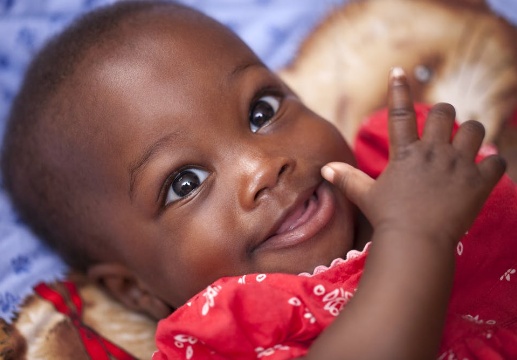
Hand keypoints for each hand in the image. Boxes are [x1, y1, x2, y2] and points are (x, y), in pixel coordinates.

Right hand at [322, 67, 505, 244]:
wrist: (416, 242)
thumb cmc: (388, 219)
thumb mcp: (365, 196)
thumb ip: (347, 178)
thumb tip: (325, 169)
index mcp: (405, 153)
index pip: (400, 114)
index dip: (398, 90)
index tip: (398, 71)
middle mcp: (433, 152)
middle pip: (445, 113)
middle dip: (444, 115)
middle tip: (442, 127)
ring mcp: (458, 165)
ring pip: (475, 130)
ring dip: (472, 134)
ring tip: (467, 145)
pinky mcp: (478, 182)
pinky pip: (497, 161)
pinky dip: (493, 163)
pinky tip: (486, 169)